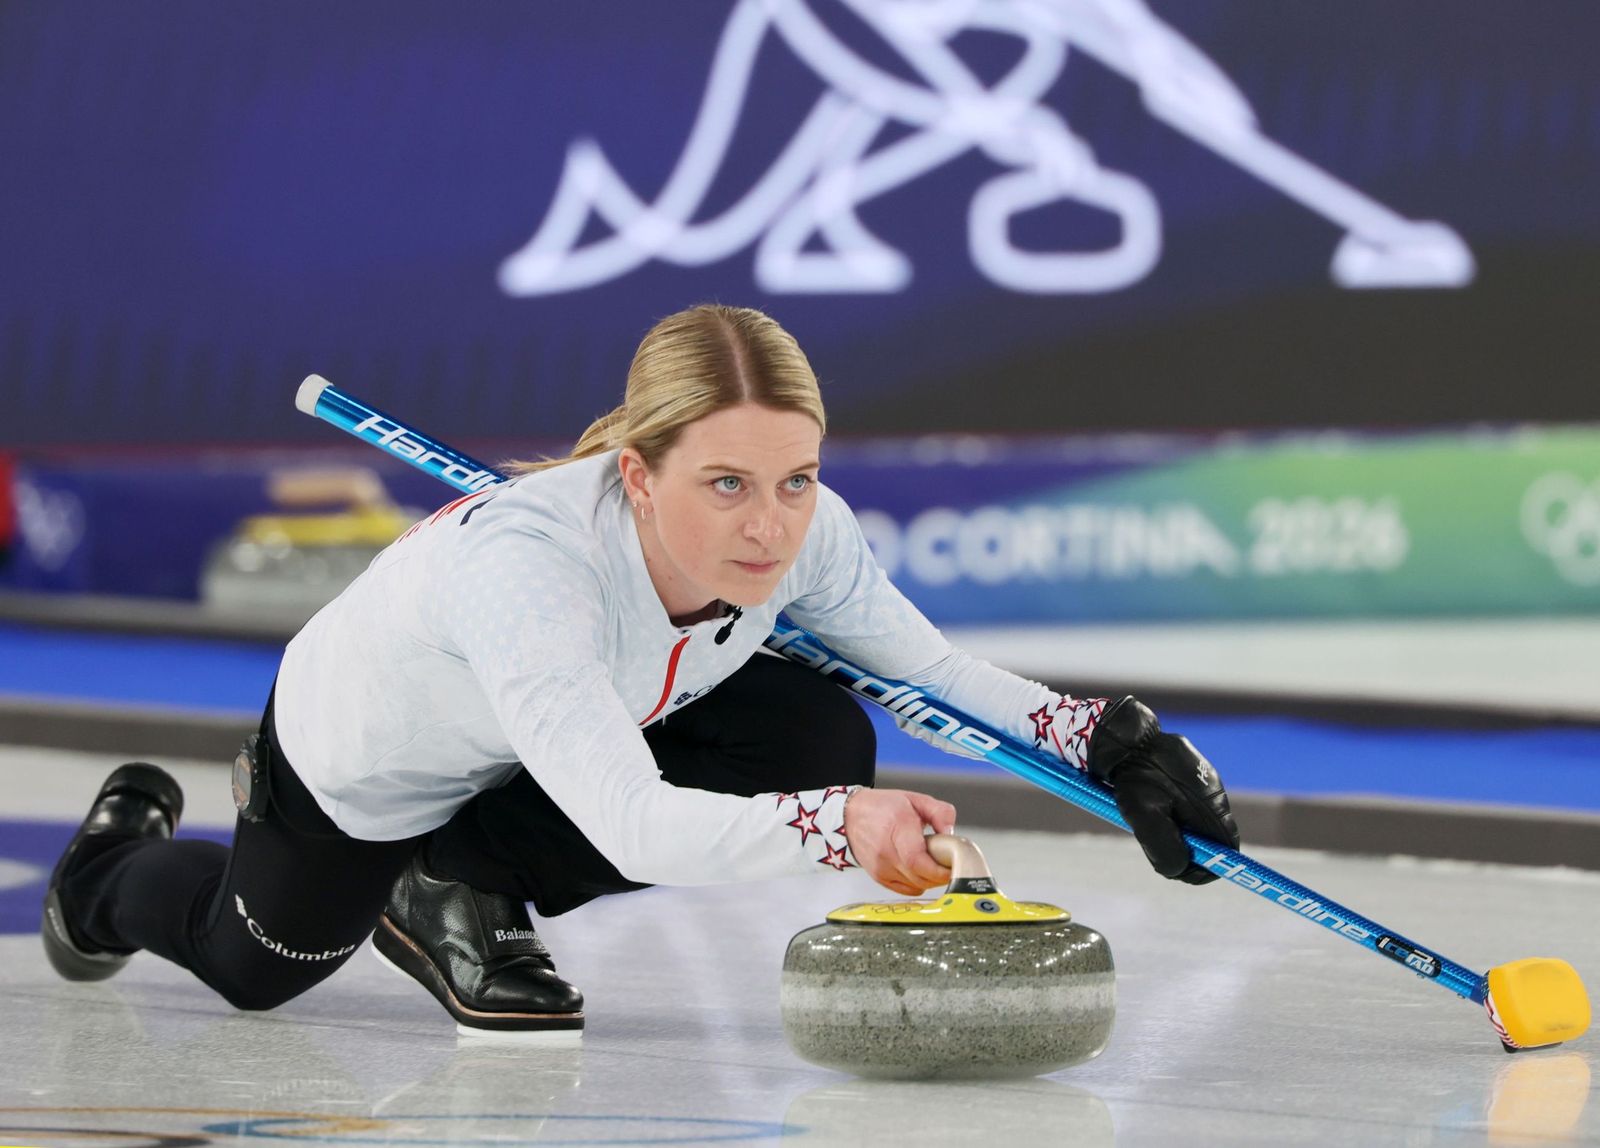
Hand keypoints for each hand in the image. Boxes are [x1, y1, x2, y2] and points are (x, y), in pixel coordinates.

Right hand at [841, 788, 957, 895]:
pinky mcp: (879, 877)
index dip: (938, 870)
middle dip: (940, 875)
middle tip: (949, 863)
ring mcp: (880, 867)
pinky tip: (921, 869)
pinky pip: (907, 889)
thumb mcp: (916, 800)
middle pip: (919, 877)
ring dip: (930, 879)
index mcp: (896, 826)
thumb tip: (951, 834)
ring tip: (933, 862)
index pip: (917, 860)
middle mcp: (885, 850)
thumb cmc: (883, 807)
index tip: (954, 866)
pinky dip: (919, 883)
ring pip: (915, 885)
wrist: (850, 816)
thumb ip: (940, 813)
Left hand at [1086, 696, 1240, 884]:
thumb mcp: (1144, 815)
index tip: (1185, 872)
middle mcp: (1214, 794)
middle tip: (1161, 851)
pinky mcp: (1192, 775)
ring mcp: (1205, 783)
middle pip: (1214, 838)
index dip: (1211, 866)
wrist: (1125, 739)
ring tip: (1152, 825)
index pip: (1227, 847)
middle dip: (1192, 852)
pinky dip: (1176, 816)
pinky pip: (1191, 806)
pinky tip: (1154, 809)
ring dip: (1181, 833)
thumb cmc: (1134, 776)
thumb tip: (1180, 870)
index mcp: (1210, 805)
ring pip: (1200, 823)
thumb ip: (1163, 846)